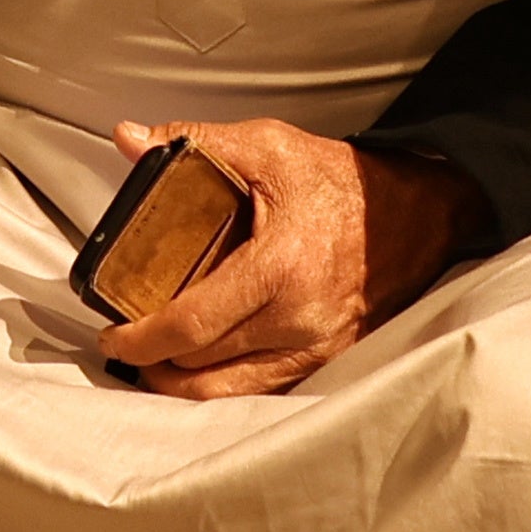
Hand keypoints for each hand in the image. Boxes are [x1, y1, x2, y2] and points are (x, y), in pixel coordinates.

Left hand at [94, 121, 480, 399]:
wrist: (418, 214)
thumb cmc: (341, 182)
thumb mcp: (269, 147)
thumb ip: (194, 142)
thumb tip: (130, 139)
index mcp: (280, 268)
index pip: (192, 325)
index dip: (142, 339)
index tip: (113, 334)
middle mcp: (299, 320)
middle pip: (202, 366)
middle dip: (154, 360)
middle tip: (126, 339)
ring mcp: (316, 349)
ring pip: (227, 392)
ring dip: (182, 382)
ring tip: (155, 359)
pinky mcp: (327, 361)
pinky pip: (260, 390)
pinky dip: (222, 385)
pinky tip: (200, 365)